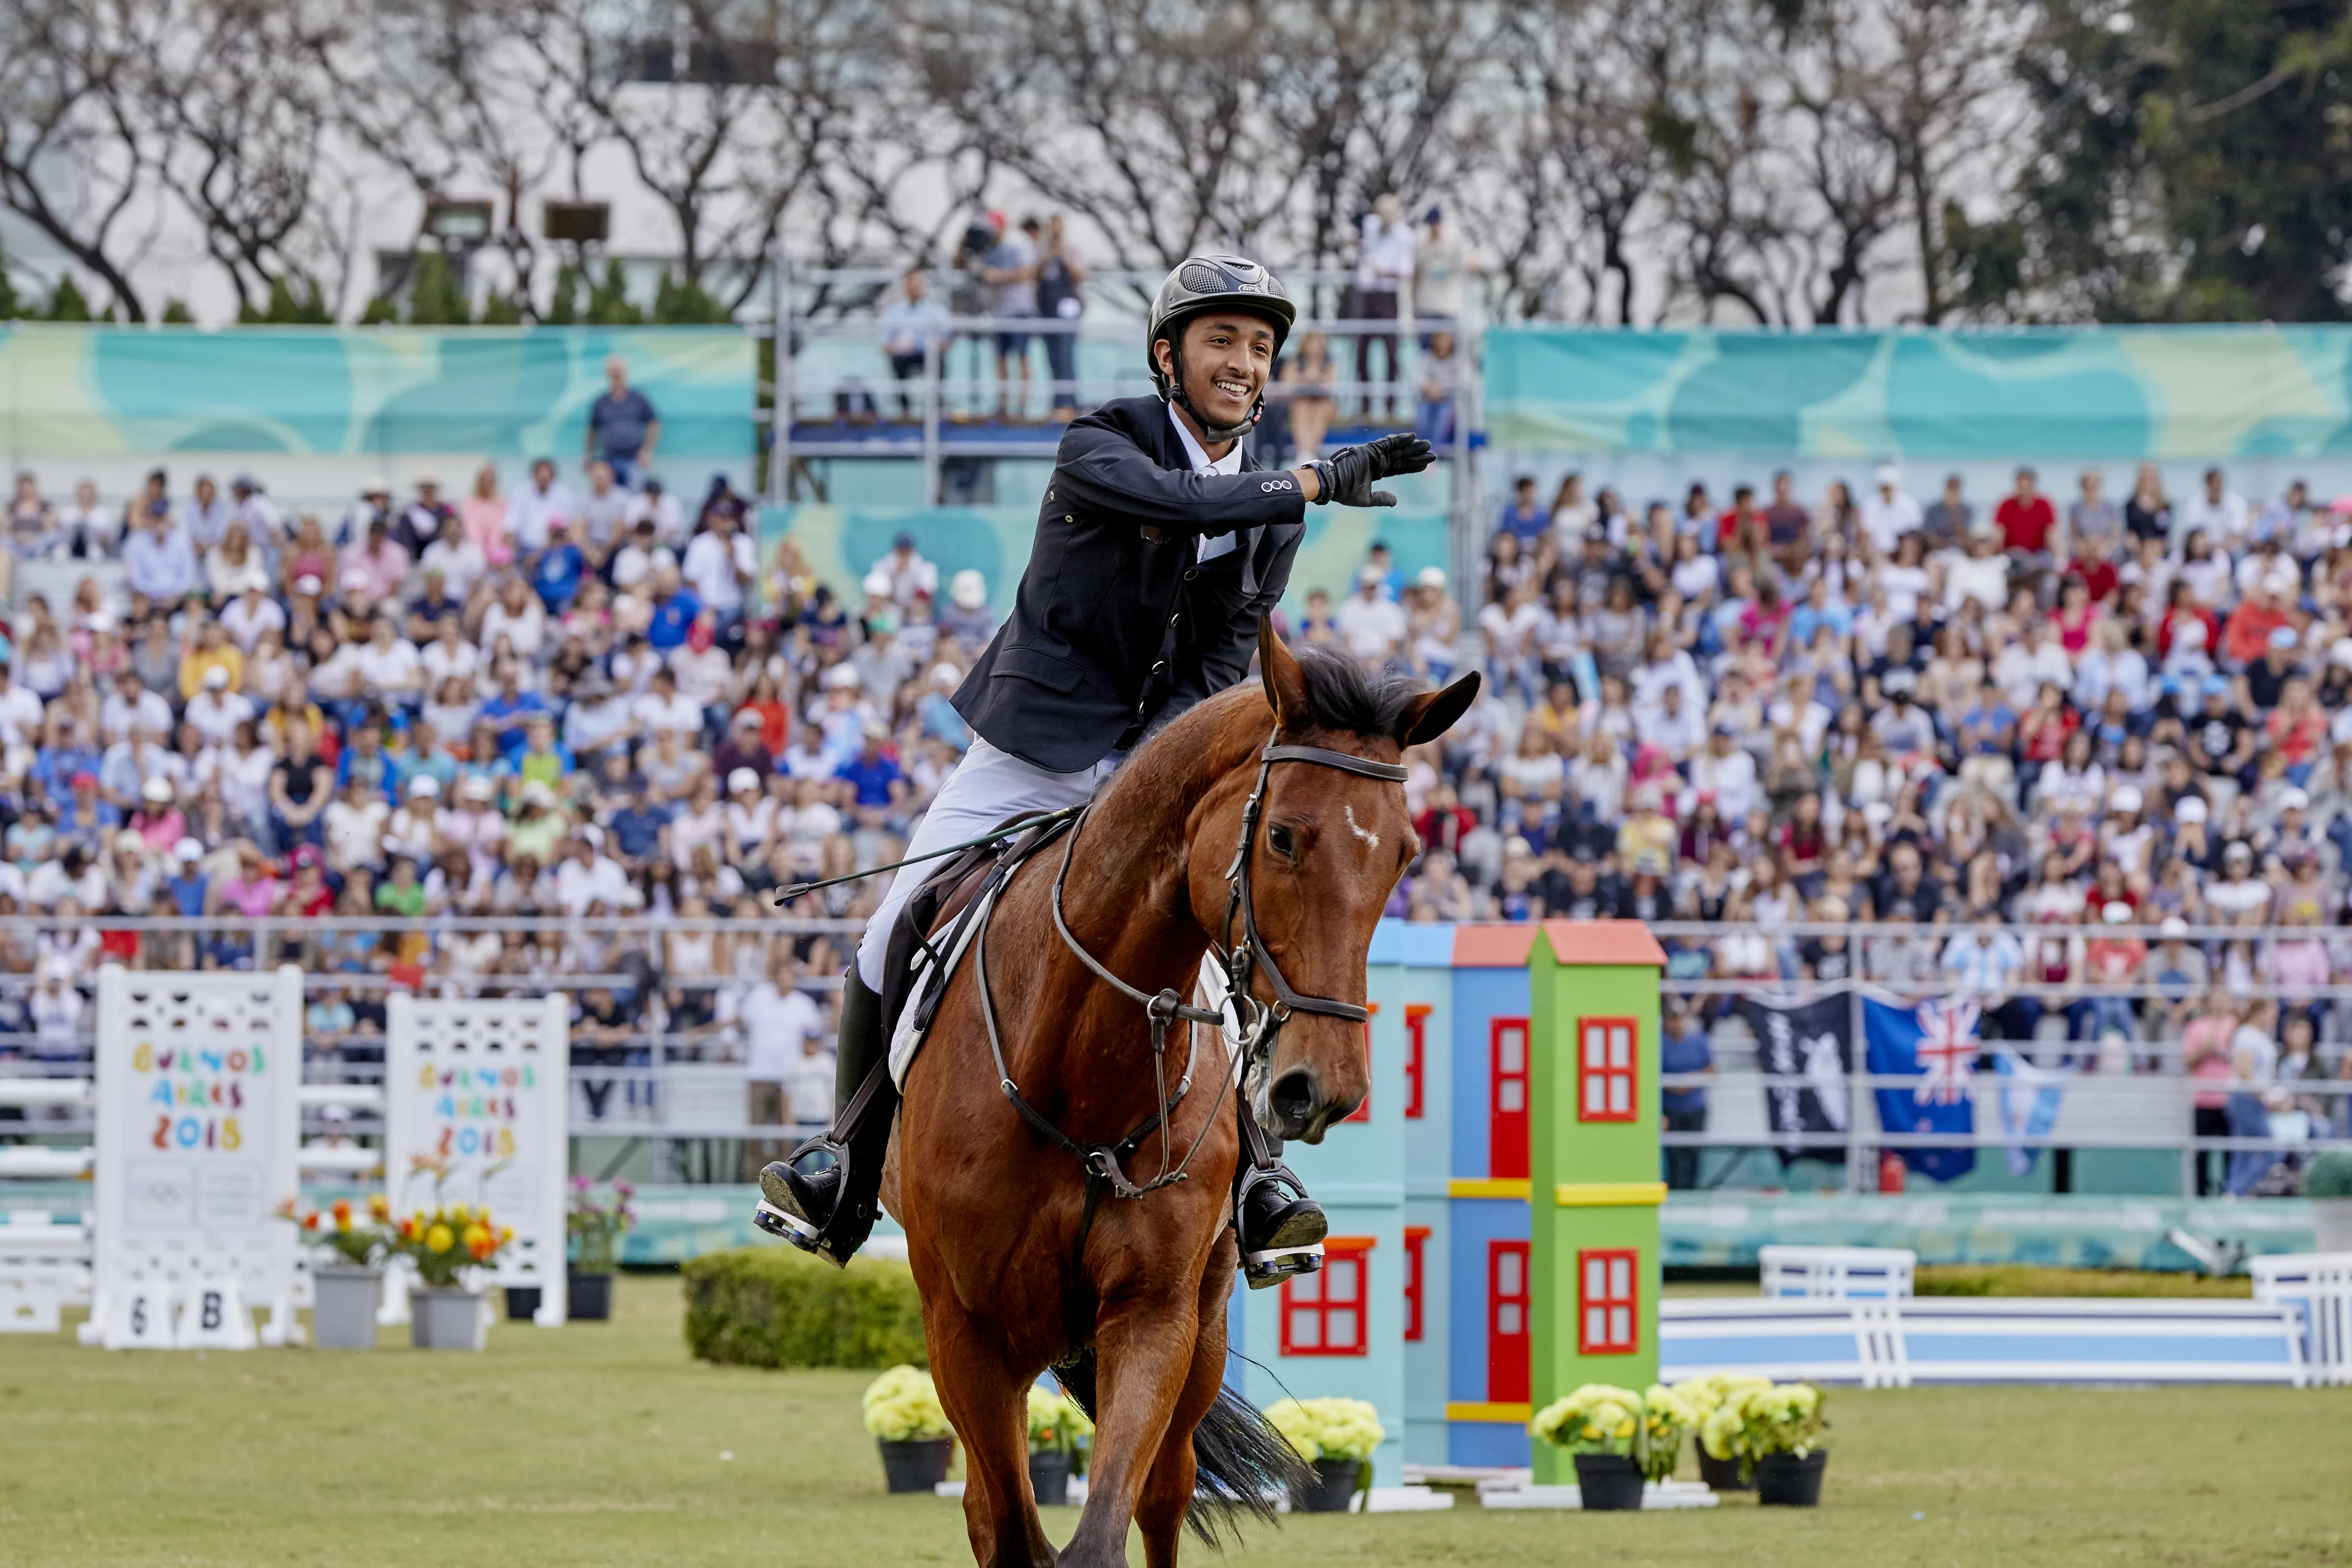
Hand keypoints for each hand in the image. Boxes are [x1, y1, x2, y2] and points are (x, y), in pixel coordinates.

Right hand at [1311, 433, 1435, 507]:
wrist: (1331, 485)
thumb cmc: (1344, 492)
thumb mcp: (1367, 499)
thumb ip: (1381, 499)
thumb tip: (1396, 501)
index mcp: (1376, 471)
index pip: (1399, 468)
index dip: (1412, 466)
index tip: (1425, 465)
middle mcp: (1377, 461)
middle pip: (1402, 457)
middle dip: (1417, 455)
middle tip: (1433, 453)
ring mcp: (1374, 454)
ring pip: (1398, 449)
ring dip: (1413, 446)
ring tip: (1428, 444)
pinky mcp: (1370, 449)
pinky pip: (1388, 443)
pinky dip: (1400, 440)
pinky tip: (1413, 437)